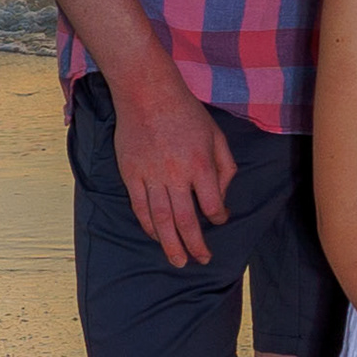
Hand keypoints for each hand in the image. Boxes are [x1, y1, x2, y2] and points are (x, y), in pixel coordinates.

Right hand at [111, 70, 235, 269]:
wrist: (148, 95)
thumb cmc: (187, 114)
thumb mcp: (217, 136)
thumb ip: (225, 167)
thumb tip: (222, 195)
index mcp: (201, 165)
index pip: (212, 204)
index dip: (218, 217)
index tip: (220, 221)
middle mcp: (176, 175)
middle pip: (186, 220)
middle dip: (195, 245)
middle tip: (200, 261)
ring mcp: (150, 176)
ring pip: (161, 219)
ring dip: (170, 243)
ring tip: (178, 261)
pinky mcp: (130, 174)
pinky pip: (139, 206)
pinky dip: (148, 224)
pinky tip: (156, 235)